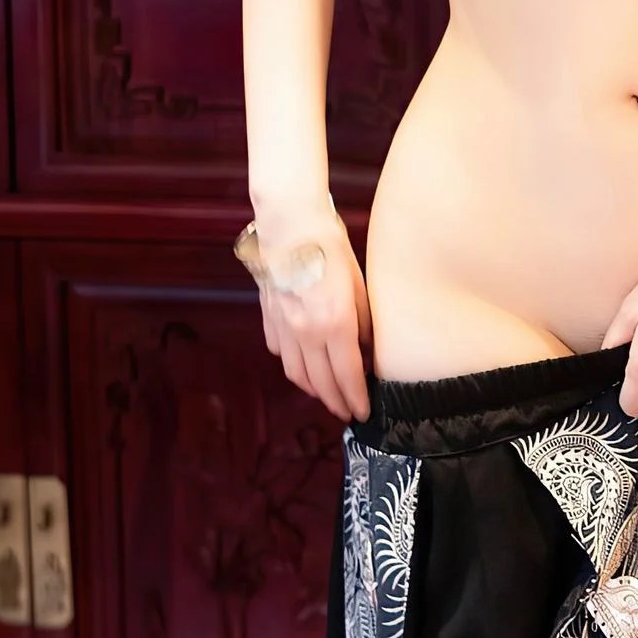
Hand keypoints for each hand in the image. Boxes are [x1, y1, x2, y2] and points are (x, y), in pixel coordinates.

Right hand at [253, 207, 372, 420]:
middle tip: (348, 412)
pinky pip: (282, 354)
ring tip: (327, 396)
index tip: (363, 413)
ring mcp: (285, 327)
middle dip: (337, 403)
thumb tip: (367, 353)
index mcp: (335, 323)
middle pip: (322, 383)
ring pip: (298, 374)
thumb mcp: (360, 286)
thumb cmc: (330, 248)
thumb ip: (365, 324)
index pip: (348, 375)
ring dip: (314, 391)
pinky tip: (305, 367)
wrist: (290, 224)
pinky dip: (294, 367)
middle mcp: (307, 332)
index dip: (356, 399)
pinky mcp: (270, 319)